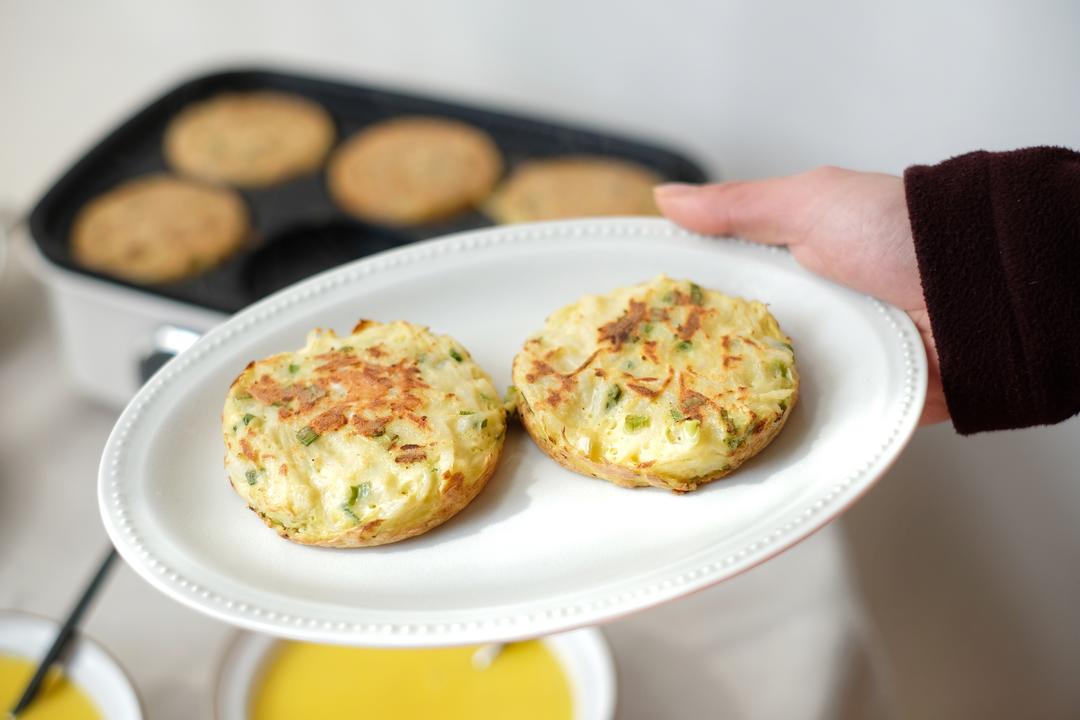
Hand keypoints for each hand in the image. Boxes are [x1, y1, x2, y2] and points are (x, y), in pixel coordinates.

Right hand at [654, 167, 946, 424]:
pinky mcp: (849, 408)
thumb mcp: (811, 202)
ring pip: (757, 396)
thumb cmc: (901, 233)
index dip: (675, 304)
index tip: (627, 320)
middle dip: (687, 367)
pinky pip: (801, 429)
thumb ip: (739, 205)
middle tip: (634, 386)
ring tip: (663, 430)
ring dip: (723, 410)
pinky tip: (724, 451)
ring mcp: (824, 367)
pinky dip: (770, 438)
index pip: (718, 290)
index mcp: (789, 270)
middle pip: (729, 349)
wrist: (981, 292)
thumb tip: (668, 199)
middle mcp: (803, 319)